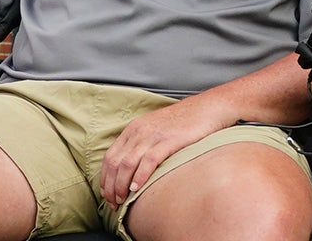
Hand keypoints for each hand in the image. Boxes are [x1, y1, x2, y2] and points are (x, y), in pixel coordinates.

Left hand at [99, 95, 233, 208]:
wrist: (207, 108)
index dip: (105, 178)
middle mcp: (139, 131)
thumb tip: (131, 171)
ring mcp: (153, 135)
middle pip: (115, 162)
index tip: (107, 195)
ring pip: (127, 163)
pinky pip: (148, 160)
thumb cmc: (183, 124)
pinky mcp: (168, 140)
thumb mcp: (155, 130)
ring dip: (121, 185)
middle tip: (114, 203)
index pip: (110, 156)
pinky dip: (140, 176)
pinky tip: (137, 189)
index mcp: (133, 129)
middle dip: (111, 186)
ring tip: (122, 201)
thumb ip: (141, 145)